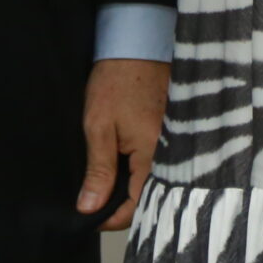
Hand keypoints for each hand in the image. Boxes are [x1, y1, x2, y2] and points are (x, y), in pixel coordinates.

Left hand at [78, 58, 167, 230]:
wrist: (139, 44)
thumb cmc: (117, 82)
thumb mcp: (99, 126)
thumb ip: (98, 170)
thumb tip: (88, 208)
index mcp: (154, 156)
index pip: (135, 208)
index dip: (108, 218)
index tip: (86, 215)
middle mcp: (172, 155)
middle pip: (147, 199)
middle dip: (119, 204)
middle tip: (92, 198)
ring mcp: (176, 145)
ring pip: (152, 183)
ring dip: (129, 187)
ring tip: (104, 181)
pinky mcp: (174, 136)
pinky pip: (158, 166)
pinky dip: (138, 171)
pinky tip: (121, 163)